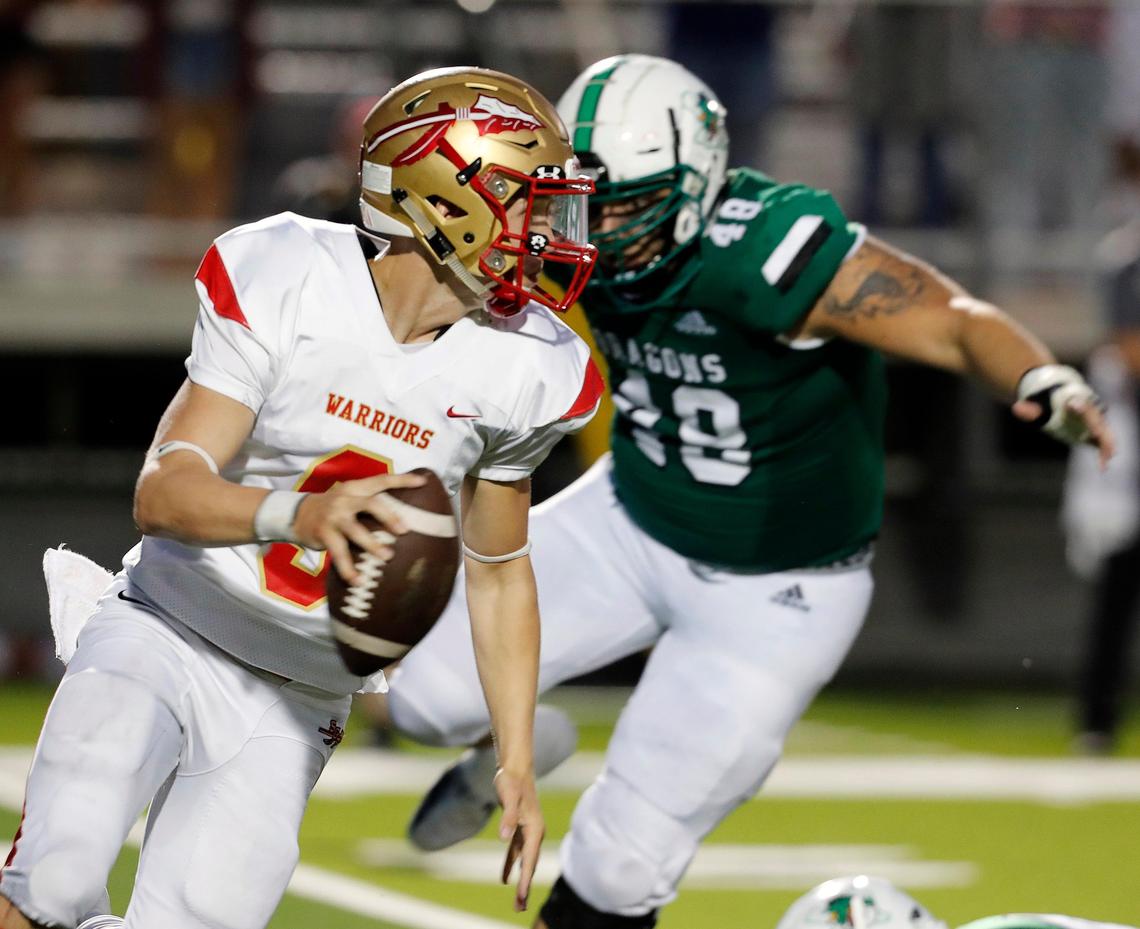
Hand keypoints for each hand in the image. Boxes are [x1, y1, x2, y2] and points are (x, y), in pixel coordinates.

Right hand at [290, 472, 426, 583]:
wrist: (296, 514)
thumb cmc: (333, 509)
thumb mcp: (349, 498)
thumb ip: (369, 503)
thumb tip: (403, 518)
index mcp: (355, 488)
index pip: (381, 480)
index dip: (402, 480)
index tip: (423, 481)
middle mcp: (345, 499)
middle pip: (370, 504)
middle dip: (388, 516)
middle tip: (404, 530)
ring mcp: (333, 516)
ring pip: (355, 530)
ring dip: (372, 544)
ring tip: (387, 557)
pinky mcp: (324, 533)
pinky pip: (339, 553)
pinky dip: (348, 569)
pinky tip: (358, 580)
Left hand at [494, 767, 544, 911]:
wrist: (514, 768)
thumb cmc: (511, 781)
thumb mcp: (508, 798)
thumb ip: (508, 818)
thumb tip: (504, 838)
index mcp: (535, 829)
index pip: (529, 860)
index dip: (525, 880)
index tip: (521, 897)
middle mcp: (535, 833)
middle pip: (530, 865)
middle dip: (525, 887)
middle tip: (519, 908)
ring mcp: (528, 831)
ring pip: (524, 861)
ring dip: (520, 880)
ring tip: (517, 901)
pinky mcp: (519, 828)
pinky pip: (516, 852)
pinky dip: (511, 865)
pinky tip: (504, 878)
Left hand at [1013, 396, 1115, 468]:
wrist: (1064, 402)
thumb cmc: (1051, 404)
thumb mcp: (1038, 406)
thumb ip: (1029, 409)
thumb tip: (1016, 408)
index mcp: (1074, 400)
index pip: (1078, 401)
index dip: (1078, 404)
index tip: (1075, 405)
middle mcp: (1088, 410)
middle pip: (1094, 417)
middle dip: (1095, 424)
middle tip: (1095, 434)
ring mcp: (1094, 422)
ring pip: (1104, 431)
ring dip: (1106, 443)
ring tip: (1105, 458)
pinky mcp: (1096, 433)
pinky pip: (1103, 443)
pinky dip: (1105, 453)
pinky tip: (1102, 467)